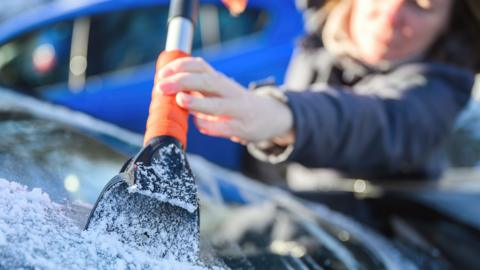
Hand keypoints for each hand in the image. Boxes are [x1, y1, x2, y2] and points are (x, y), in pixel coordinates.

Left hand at [155, 57, 293, 143]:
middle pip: (207, 82)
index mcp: (220, 80)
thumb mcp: (219, 90)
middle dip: (183, 82)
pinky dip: (211, 126)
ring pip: (217, 105)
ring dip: (197, 102)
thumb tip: (165, 87)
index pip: (200, 66)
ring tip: (181, 101)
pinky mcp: (242, 128)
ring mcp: (237, 110)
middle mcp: (229, 92)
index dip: (180, 67)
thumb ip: (196, 87)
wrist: (271, 116)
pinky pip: (225, 127)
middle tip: (161, 87)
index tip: (162, 74)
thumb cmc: (235, 103)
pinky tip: (199, 125)